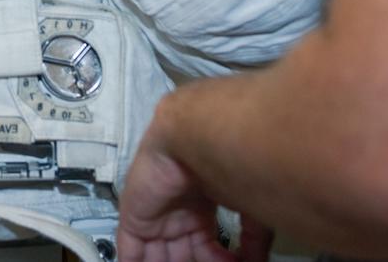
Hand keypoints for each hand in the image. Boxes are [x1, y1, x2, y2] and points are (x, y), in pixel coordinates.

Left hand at [117, 121, 270, 261]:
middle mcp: (176, 211)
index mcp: (199, 207)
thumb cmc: (227, 160)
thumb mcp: (250, 205)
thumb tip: (257, 260)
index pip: (204, 245)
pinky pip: (131, 250)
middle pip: (180, 253)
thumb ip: (253, 237)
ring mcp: (154, 214)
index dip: (217, 261)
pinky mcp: (134, 217)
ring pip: (156, 254)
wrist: (197, 138)